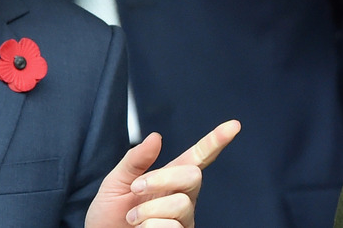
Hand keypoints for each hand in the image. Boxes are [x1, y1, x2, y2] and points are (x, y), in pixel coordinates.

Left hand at [85, 119, 240, 227]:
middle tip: (135, 189)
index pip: (197, 157)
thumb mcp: (115, 183)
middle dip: (162, 179)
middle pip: (193, 176)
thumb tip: (156, 137)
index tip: (233, 125)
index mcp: (169, 179)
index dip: (216, 141)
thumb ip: (135, 160)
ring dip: (147, 211)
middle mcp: (182, 198)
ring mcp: (183, 220)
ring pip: (181, 205)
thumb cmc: (109, 217)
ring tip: (133, 220)